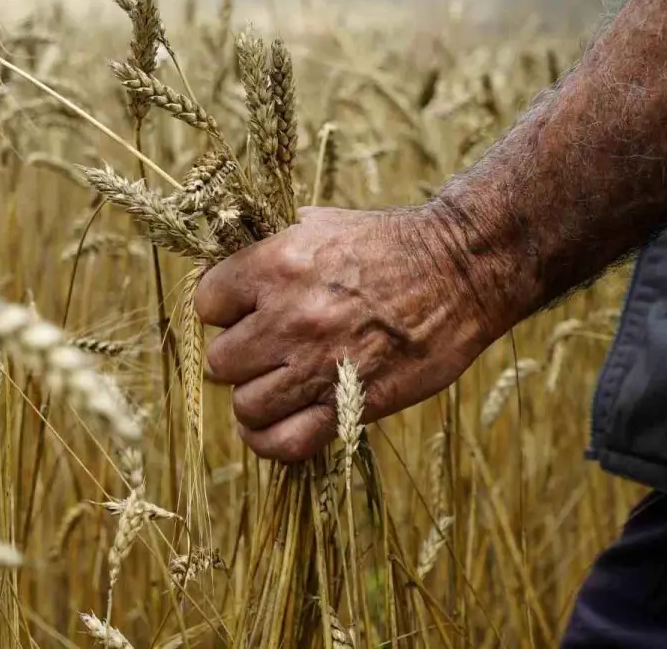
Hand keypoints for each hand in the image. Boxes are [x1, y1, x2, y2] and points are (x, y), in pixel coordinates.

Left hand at [195, 205, 504, 461]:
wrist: (458, 271)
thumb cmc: (386, 244)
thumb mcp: (318, 224)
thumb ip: (265, 248)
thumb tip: (221, 269)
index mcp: (277, 264)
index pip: (208, 303)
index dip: (224, 309)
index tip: (245, 310)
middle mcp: (291, 316)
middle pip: (221, 360)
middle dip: (239, 356)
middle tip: (266, 349)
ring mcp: (319, 364)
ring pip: (246, 405)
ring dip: (256, 399)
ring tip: (275, 386)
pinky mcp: (350, 404)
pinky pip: (284, 442)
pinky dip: (270, 441)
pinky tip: (274, 426)